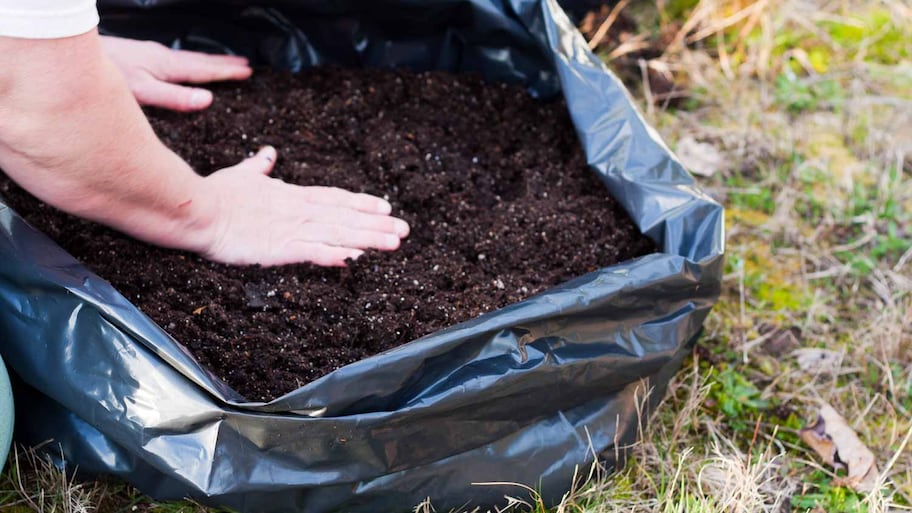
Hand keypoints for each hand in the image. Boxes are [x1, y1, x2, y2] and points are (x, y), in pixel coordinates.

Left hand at [100, 36, 251, 111]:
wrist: (76, 52)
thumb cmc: (109, 73)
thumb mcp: (144, 92)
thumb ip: (175, 98)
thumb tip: (208, 100)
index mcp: (168, 66)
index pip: (205, 70)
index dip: (227, 72)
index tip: (247, 72)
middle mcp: (162, 57)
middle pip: (201, 61)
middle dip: (224, 64)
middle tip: (246, 66)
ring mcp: (152, 55)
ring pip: (189, 59)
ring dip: (210, 62)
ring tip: (226, 64)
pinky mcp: (142, 57)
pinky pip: (177, 60)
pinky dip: (192, 63)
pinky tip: (186, 67)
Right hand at [189, 147, 409, 266]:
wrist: (196, 208)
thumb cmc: (216, 193)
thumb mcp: (242, 175)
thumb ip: (259, 167)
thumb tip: (267, 152)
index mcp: (292, 195)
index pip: (336, 198)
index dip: (362, 204)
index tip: (386, 207)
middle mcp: (299, 210)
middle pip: (346, 217)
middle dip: (377, 224)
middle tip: (405, 229)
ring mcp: (292, 228)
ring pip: (338, 233)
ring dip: (368, 238)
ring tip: (394, 243)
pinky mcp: (280, 248)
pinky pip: (312, 251)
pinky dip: (334, 254)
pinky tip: (354, 259)